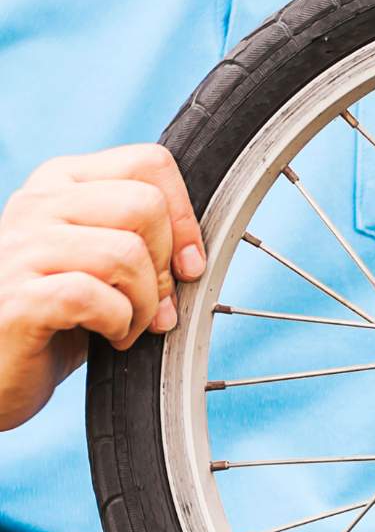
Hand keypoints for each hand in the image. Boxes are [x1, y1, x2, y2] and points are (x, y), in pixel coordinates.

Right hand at [0, 145, 204, 430]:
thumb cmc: (62, 316)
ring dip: (145, 304)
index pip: (149, 162)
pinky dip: (119, 325)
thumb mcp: (105, 262)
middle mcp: (35, 203)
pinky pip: (96, 297)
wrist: (0, 368)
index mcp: (61, 181)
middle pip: (145, 206)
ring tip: (126, 325)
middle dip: (164, 266)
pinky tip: (109, 337)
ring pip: (126, 253)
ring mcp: (20, 247)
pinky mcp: (17, 296)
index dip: (185, 217)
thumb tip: (198, 251)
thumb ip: (143, 236)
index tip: (189, 264)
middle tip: (153, 305)